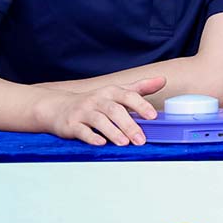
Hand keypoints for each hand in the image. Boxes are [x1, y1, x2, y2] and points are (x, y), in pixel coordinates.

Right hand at [38, 76, 164, 145]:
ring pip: (99, 121)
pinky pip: (82, 131)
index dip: (141, 105)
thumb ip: (140, 88)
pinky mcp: (71, 124)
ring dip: (113, 132)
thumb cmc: (94, 102)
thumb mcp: (117, 92)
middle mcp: (97, 100)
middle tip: (141, 139)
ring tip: (125, 143)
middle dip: (129, 125)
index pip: (128, 96)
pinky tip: (101, 143)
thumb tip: (162, 80)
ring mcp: (83, 112)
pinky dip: (92, 137)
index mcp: (111, 92)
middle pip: (115, 111)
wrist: (59, 107)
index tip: (153, 116)